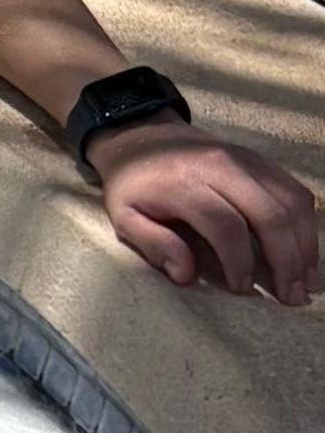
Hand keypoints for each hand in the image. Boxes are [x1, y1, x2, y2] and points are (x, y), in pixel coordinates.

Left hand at [87, 124, 319, 301]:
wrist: (144, 136)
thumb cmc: (134, 184)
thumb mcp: (125, 216)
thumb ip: (154, 245)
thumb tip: (186, 275)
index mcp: (186, 183)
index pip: (225, 226)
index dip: (239, 261)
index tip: (243, 288)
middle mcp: (223, 167)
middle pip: (269, 213)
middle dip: (285, 259)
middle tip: (291, 296)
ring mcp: (248, 161)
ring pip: (290, 202)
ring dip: (305, 244)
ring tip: (306, 281)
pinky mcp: (262, 160)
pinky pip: (295, 190)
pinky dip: (307, 223)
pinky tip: (307, 252)